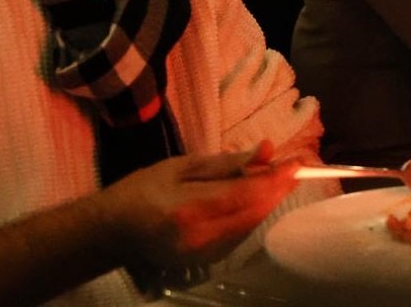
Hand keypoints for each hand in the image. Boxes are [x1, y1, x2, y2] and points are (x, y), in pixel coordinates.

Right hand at [98, 140, 299, 271]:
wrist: (113, 233)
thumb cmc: (142, 190)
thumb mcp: (182, 166)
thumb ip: (226, 163)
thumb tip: (266, 150)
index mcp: (191, 209)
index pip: (247, 194)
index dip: (276, 179)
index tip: (297, 162)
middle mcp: (203, 237)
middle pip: (256, 212)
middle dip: (278, 188)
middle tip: (291, 166)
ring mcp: (206, 254)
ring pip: (252, 224)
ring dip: (269, 200)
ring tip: (274, 177)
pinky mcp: (208, 260)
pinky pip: (241, 234)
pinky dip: (253, 214)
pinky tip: (254, 198)